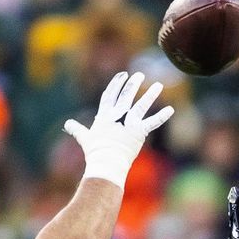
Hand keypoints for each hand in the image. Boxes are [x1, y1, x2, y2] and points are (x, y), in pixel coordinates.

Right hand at [63, 71, 173, 187]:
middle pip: (125, 96)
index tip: (122, 75)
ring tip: (159, 85)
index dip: (116, 85)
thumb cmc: (95, 152)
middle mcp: (117, 116)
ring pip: (141, 105)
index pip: (110, 96)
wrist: (105, 163)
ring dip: (150, 95)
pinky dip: (162, 116)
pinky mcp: (139, 132)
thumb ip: (77, 129)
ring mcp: (129, 123)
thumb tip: (67, 124)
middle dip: (132, 85)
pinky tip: (171, 109)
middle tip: (139, 75)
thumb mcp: (84, 138)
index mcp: (104, 116)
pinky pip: (153, 122)